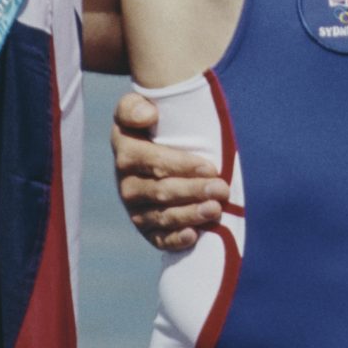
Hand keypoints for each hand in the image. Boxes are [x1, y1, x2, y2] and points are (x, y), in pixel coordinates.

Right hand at [112, 91, 228, 251]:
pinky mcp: (146, 227)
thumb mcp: (136, 108)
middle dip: (193, 191)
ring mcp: (136, 209)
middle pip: (161, 192)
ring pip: (162, 217)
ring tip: (215, 210)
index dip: (182, 166)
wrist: (149, 149)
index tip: (210, 166)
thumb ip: (134, 107)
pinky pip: (158, 238)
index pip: (154, 162)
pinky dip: (175, 240)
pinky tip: (194, 236)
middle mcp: (128, 184)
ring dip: (190, 215)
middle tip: (221, 190)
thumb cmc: (151, 125)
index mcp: (126, 153)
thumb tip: (149, 115)